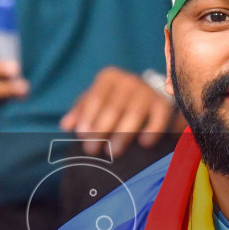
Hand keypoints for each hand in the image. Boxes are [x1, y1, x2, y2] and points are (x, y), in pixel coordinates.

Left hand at [60, 67, 178, 158]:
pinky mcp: (162, 103)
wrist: (143, 94)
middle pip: (113, 107)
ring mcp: (147, 91)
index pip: (96, 98)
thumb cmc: (112, 100)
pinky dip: (152, 130)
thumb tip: (66, 125)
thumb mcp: (94, 101)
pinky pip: (159, 117)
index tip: (81, 135)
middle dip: (101, 130)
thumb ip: (79, 112)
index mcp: (109, 77)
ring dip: (123, 134)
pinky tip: (144, 143)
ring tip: (114, 152)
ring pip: (134, 113)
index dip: (88, 117)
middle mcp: (129, 80)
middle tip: (92, 150)